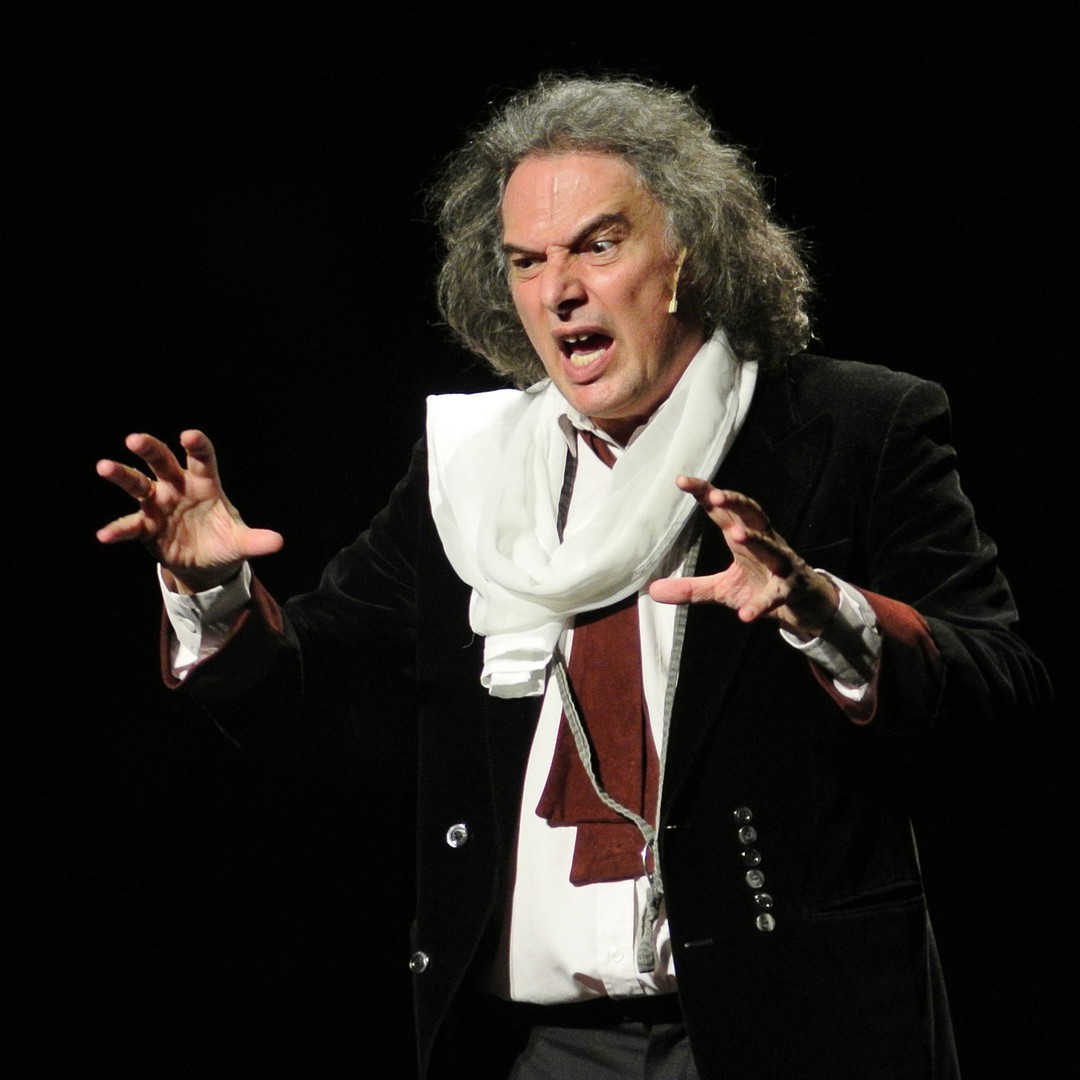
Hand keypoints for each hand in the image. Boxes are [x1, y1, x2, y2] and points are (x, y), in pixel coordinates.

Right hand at [96, 430, 282, 592]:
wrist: (205, 564)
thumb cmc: (223, 542)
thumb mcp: (241, 543)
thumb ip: (256, 540)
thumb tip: (279, 543)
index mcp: (205, 484)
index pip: (202, 459)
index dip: (197, 446)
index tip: (189, 436)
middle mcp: (178, 488)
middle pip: (163, 462)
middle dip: (150, 449)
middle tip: (135, 439)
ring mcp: (159, 505)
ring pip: (138, 484)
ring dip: (123, 475)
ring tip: (104, 466)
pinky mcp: (146, 526)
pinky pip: (131, 525)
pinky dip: (118, 529)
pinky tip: (104, 535)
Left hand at [649, 476, 838, 638]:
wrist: (802, 607)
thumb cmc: (760, 587)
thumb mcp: (722, 589)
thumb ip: (690, 588)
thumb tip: (652, 591)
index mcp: (744, 538)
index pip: (723, 511)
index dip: (705, 493)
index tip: (681, 480)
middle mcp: (765, 544)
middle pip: (753, 515)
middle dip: (736, 503)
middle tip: (715, 495)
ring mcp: (781, 566)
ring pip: (771, 547)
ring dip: (755, 540)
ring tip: (735, 535)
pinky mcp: (791, 590)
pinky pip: (777, 594)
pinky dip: (761, 603)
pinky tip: (745, 614)